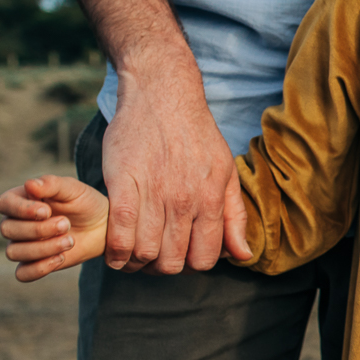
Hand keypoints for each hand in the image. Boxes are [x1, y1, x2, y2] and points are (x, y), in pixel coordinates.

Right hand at [0, 175, 109, 280]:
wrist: (102, 226)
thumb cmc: (84, 202)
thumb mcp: (72, 189)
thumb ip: (51, 184)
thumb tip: (29, 184)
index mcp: (20, 200)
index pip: (4, 204)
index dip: (22, 210)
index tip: (47, 210)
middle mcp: (15, 222)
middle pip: (7, 230)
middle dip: (39, 229)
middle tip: (66, 224)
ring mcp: (23, 244)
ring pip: (13, 252)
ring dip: (43, 248)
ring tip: (69, 241)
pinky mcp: (34, 263)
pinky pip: (22, 273)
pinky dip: (39, 268)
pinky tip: (60, 258)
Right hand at [35, 0, 245, 274]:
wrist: (162, 93)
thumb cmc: (196, 135)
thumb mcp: (226, 172)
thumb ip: (234, 217)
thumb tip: (244, 256)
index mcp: (210, 200)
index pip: (205, 258)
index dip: (192, 262)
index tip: (181, 252)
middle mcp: (184, 201)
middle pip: (172, 263)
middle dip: (163, 265)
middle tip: (154, 252)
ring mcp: (154, 194)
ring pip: (145, 255)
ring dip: (136, 262)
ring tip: (133, 251)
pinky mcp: (122, 185)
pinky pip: (118, 235)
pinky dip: (115, 252)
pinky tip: (115, 249)